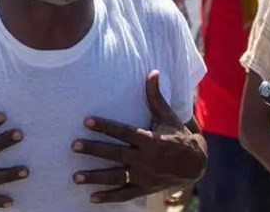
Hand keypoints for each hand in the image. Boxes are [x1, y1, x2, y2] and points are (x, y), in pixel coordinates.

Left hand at [71, 71, 206, 203]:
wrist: (196, 164)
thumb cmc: (178, 135)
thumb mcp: (168, 116)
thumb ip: (156, 96)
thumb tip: (153, 71)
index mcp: (151, 140)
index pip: (124, 131)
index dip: (105, 126)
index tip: (86, 121)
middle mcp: (146, 160)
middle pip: (116, 154)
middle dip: (94, 151)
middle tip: (73, 146)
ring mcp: (144, 176)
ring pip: (117, 177)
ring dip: (95, 177)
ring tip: (74, 176)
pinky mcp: (144, 188)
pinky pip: (125, 195)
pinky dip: (109, 198)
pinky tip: (91, 198)